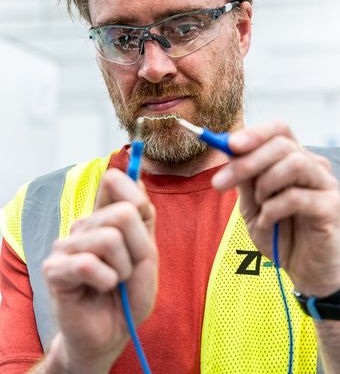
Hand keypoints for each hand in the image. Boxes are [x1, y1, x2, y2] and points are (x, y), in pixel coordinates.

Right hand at [42, 169, 157, 373]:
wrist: (110, 334)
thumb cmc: (129, 294)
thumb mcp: (148, 257)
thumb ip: (144, 221)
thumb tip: (139, 182)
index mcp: (105, 217)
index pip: (113, 181)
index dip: (133, 191)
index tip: (141, 215)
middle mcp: (84, 225)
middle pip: (123, 213)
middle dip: (138, 248)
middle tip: (129, 270)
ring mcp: (67, 245)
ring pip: (110, 239)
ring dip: (123, 269)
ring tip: (113, 281)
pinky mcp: (55, 268)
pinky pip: (89, 263)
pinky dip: (106, 281)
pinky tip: (100, 288)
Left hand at [212, 120, 339, 297]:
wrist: (304, 272)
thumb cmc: (281, 235)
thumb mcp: (252, 206)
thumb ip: (244, 180)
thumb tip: (229, 152)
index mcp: (293, 160)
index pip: (280, 129)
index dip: (255, 132)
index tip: (229, 144)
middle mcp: (313, 167)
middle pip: (282, 144)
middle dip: (246, 162)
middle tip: (220, 183)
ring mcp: (325, 185)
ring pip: (295, 162)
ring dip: (265, 184)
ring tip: (259, 205)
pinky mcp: (332, 207)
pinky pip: (298, 196)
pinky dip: (274, 209)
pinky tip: (269, 221)